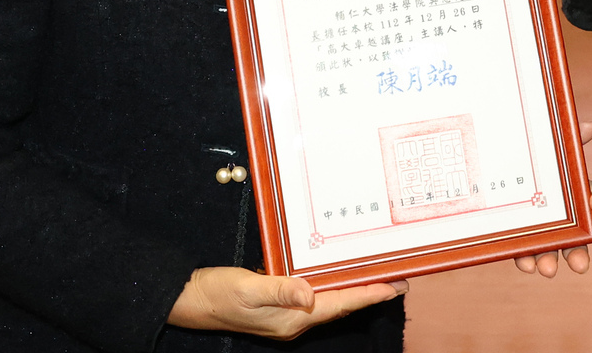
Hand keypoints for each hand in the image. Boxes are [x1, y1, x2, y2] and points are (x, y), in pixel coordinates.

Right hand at [168, 267, 406, 338]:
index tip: (395, 286)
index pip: (340, 304)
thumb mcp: (248, 289)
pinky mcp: (279, 303)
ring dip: (354, 287)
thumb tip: (309, 294)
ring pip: (330, 298)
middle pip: (341, 303)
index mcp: (293, 319)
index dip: (369, 294)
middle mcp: (295, 319)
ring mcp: (288, 313)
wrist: (191, 299)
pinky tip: (340, 273)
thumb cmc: (218, 294)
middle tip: (399, 278)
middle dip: (370, 291)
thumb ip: (280, 290)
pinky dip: (331, 282)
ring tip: (379, 275)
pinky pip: (314, 293)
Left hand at [511, 121, 591, 278]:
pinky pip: (522, 250)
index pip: (591, 194)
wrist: (478, 160)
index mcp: (568, 187)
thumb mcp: (542, 143)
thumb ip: (565, 137)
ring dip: (550, 259)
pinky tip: (525, 263)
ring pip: (549, 246)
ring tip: (546, 269)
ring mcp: (535, 225)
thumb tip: (590, 127)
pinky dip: (525, 258)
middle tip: (580, 265)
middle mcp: (556, 210)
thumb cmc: (520, 151)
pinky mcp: (514, 234)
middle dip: (578, 250)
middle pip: (574, 233)